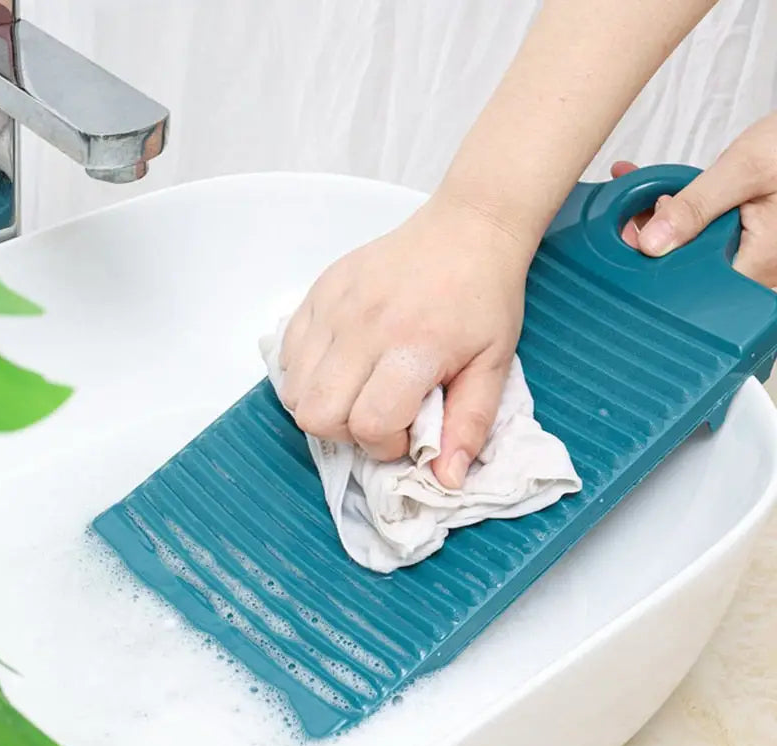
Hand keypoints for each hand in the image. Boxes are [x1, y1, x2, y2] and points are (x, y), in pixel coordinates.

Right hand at [278, 193, 536, 488]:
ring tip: (359, 390)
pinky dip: (306, 372)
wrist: (467, 230)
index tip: (409, 431)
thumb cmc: (484, 298)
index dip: (386, 445)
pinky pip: (287, 352)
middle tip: (379, 414)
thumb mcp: (494, 366)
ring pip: (294, 389)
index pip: (369, 424)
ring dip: (324, 405)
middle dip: (346, 432)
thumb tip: (445, 479)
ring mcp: (335, 307)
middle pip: (317, 414)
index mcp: (412, 348)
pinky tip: (341, 364)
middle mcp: (364, 328)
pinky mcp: (319, 291)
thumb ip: (469, 426)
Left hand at [611, 112, 776, 287]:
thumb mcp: (744, 170)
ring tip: (645, 194)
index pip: (690, 282)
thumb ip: (696, 207)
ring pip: (693, 249)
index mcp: (759, 264)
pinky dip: (684, 214)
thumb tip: (651, 245)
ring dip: (665, 222)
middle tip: (632, 208)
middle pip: (687, 266)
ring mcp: (752, 257)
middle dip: (654, 236)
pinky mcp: (746, 243)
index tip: (630, 235)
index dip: (655, 261)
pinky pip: (705, 234)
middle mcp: (757, 270)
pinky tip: (663, 192)